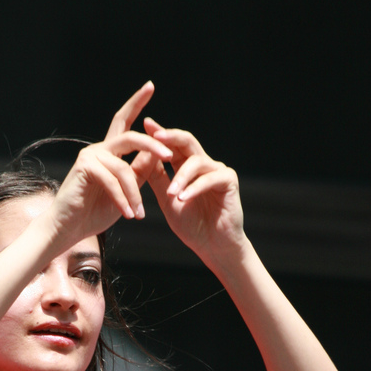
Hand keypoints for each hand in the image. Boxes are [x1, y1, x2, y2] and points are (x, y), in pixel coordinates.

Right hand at [45, 84, 171, 245]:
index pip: (124, 121)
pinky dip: (123, 200)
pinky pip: (112, 181)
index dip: (137, 103)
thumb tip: (160, 154)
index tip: (150, 85)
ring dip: (135, 194)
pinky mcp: (84, 168)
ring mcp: (90, 156)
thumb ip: (140, 173)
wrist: (68, 229)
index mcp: (110, 152)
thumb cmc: (95, 212)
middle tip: (169, 154)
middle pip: (131, 136)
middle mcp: (99, 149)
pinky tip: (129, 215)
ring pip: (124, 169)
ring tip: (139, 215)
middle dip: (152, 144)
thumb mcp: (127, 192)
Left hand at [134, 118, 246, 268]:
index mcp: (187, 167)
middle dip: (171, 137)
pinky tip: (183, 198)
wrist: (212, 246)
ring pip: (196, 162)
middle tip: (156, 136)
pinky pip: (210, 178)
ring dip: (181, 177)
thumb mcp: (167, 200)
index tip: (145, 123)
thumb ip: (157, 179)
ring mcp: (218, 170)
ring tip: (170, 194)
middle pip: (187, 142)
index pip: (173, 145)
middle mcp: (203, 165)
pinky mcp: (229, 181)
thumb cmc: (191, 225)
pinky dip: (195, 188)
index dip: (160, 134)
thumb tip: (140, 156)